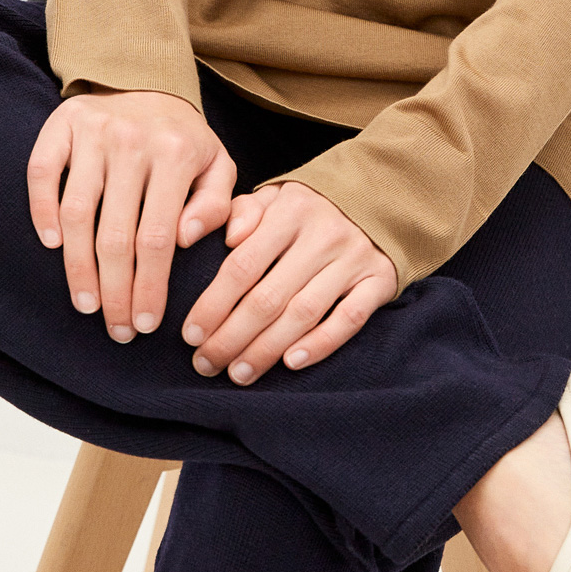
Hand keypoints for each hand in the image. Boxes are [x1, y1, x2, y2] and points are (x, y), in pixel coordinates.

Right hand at [26, 89, 235, 340]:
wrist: (146, 78)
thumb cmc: (183, 138)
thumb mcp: (217, 164)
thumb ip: (215, 203)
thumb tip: (187, 239)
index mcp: (176, 154)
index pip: (158, 238)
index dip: (150, 287)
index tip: (145, 324)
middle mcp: (133, 141)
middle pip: (116, 234)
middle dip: (115, 291)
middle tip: (115, 329)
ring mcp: (94, 131)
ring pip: (78, 212)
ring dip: (78, 267)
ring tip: (86, 304)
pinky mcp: (62, 123)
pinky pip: (42, 172)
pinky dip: (42, 210)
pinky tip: (51, 246)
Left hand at [180, 181, 397, 383]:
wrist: (379, 199)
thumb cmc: (309, 210)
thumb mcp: (274, 197)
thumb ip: (243, 212)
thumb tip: (226, 238)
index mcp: (291, 210)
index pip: (243, 265)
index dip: (213, 304)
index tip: (190, 335)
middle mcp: (323, 234)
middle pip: (269, 297)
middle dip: (232, 337)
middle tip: (206, 364)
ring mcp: (354, 259)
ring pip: (303, 313)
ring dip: (267, 349)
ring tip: (239, 373)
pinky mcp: (379, 280)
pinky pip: (349, 319)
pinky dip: (321, 343)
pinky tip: (291, 363)